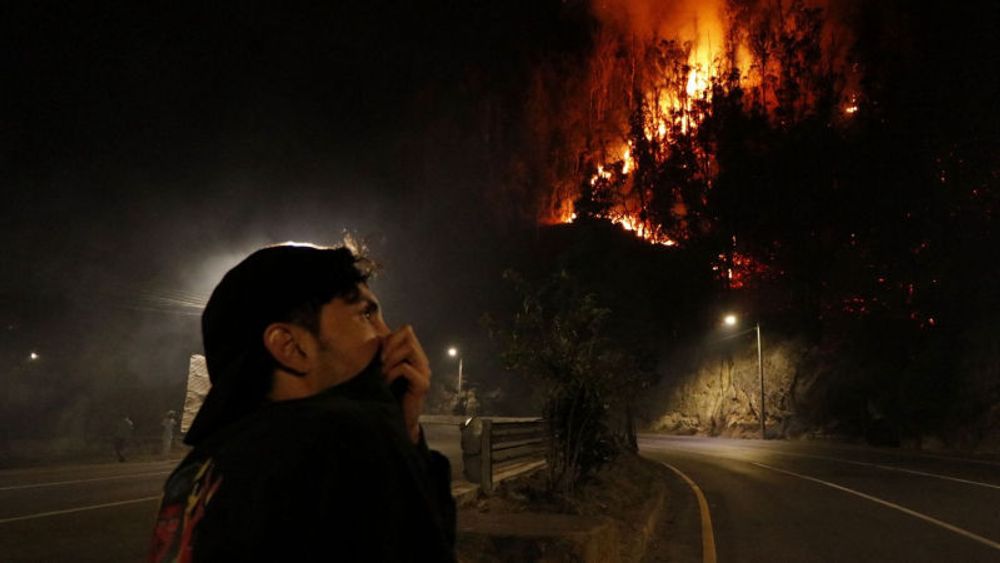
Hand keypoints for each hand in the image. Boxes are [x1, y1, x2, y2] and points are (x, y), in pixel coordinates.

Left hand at [380, 325, 430, 443]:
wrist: (398, 420)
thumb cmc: (388, 394)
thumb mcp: (383, 368)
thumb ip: (383, 351)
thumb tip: (374, 330)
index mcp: (414, 355)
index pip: (407, 330)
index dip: (391, 335)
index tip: (379, 352)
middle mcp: (422, 360)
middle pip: (408, 335)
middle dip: (389, 345)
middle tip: (379, 362)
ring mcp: (424, 372)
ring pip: (408, 348)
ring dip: (390, 359)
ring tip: (381, 373)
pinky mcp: (422, 384)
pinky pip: (405, 368)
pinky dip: (391, 373)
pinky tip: (385, 383)